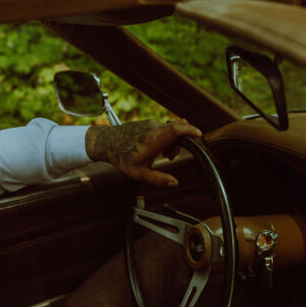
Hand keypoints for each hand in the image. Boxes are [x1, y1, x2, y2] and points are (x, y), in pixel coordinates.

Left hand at [85, 118, 201, 186]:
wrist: (106, 142)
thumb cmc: (121, 157)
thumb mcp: (139, 173)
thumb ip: (158, 179)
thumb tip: (174, 183)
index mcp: (153, 141)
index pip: (176, 129)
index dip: (190, 130)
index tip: (199, 134)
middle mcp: (153, 129)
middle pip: (178, 128)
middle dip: (182, 141)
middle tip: (171, 156)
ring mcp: (151, 124)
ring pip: (171, 128)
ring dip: (173, 141)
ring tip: (163, 154)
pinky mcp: (148, 123)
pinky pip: (164, 128)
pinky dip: (166, 137)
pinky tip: (157, 148)